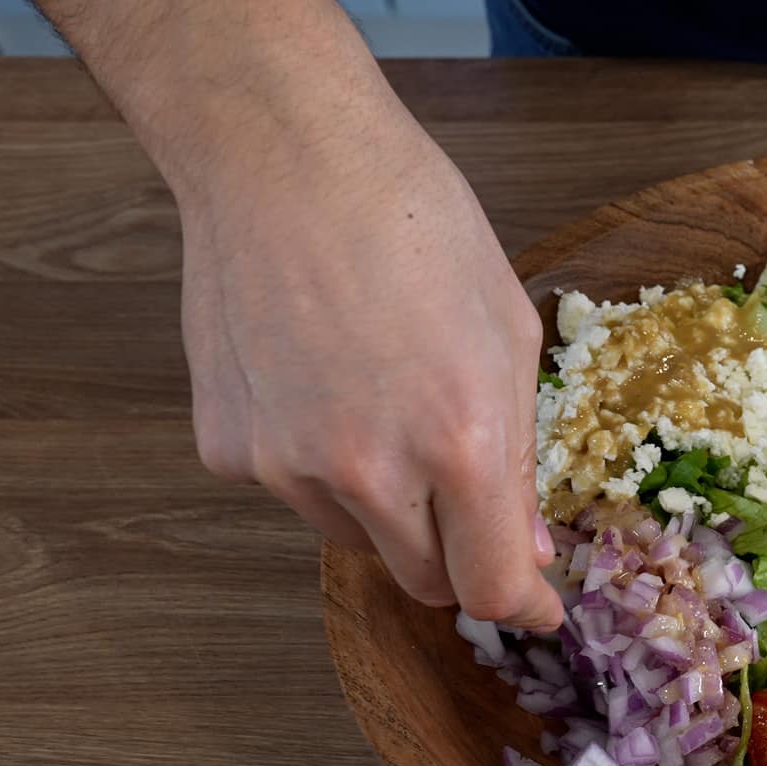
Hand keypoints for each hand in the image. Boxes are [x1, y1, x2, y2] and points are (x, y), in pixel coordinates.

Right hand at [180, 106, 563, 629]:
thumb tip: (528, 545)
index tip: (538, 605)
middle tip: (466, 494)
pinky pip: (292, 490)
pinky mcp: (228, 449)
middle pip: (423, 580)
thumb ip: (518, 453)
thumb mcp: (507, 333)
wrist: (284, 158)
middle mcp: (369, 472)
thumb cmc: (412, 223)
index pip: (493, 587)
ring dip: (385, 505)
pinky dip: (316, 461)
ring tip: (382, 397)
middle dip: (457, 554)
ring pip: (356, 538)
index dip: (524, 607)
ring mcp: (287, 467)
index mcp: (460, 444)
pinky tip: (319, 376)